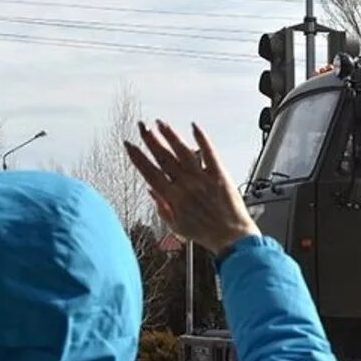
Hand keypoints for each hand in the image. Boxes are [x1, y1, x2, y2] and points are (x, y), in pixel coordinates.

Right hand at [123, 120, 259, 254]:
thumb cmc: (205, 234)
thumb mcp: (176, 226)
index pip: (149, 172)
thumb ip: (162, 207)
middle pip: (164, 158)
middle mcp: (186, 185)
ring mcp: (202, 178)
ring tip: (161, 123)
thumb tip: (151, 190)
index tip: (129, 145)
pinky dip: (202, 139)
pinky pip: (209, 153)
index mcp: (173, 198)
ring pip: (183, 152)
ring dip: (171, 136)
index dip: (137, 157)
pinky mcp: (219, 175)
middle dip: (150, 140)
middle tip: (142, 126)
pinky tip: (194, 127)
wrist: (231, 238)